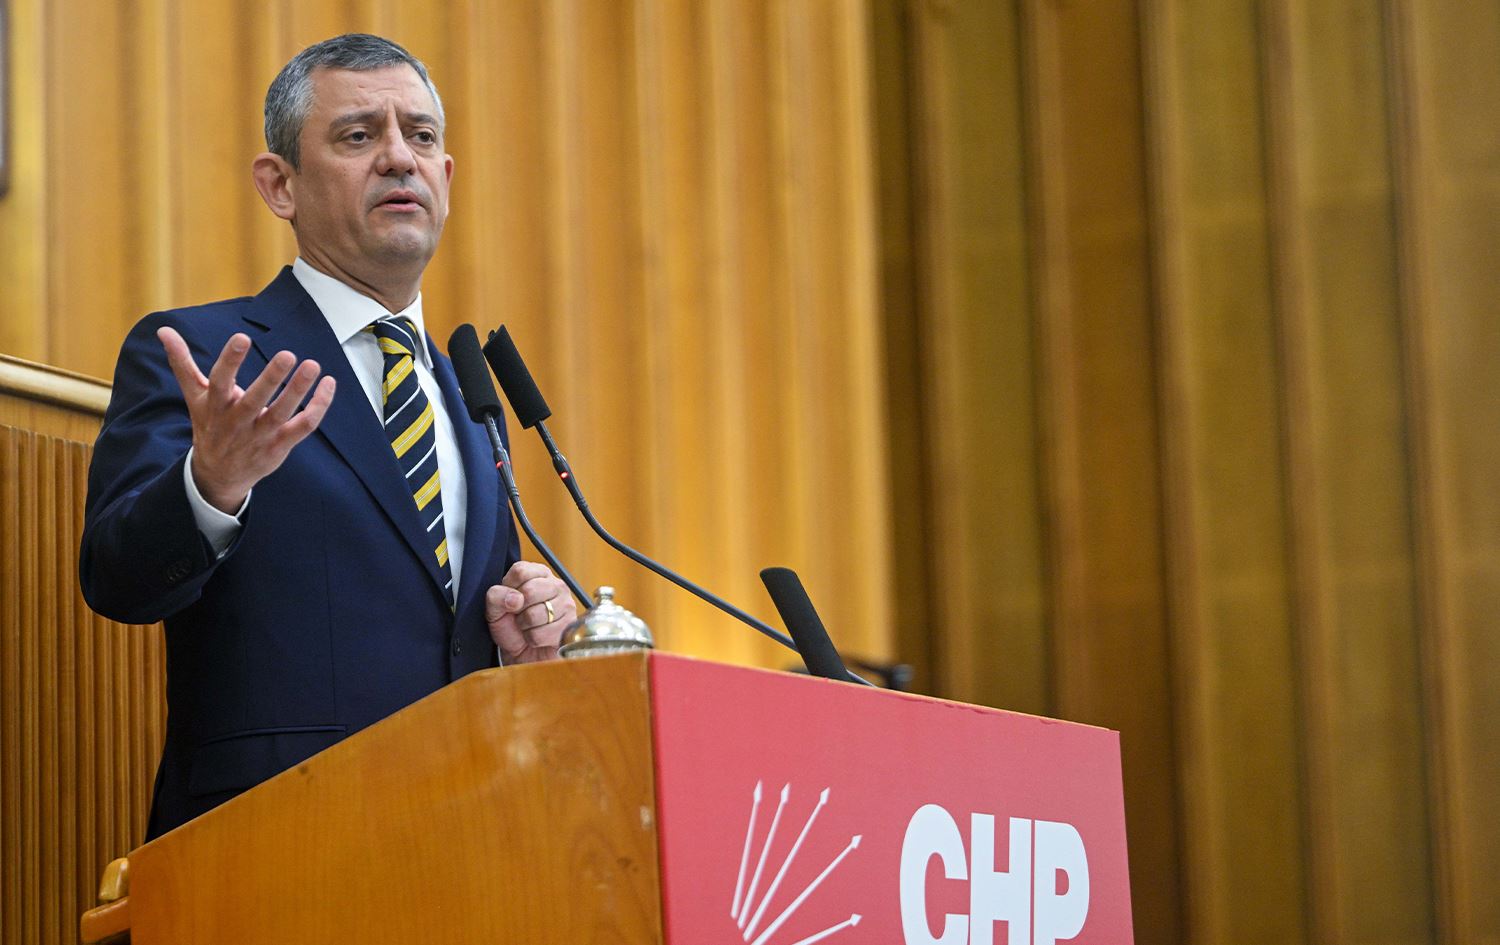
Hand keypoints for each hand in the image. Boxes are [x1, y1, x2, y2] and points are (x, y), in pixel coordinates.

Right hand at [159, 326, 335, 513]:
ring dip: (298, 391)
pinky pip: (302, 427)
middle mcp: (237, 421)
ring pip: (282, 414)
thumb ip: (182, 362)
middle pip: (254, 400)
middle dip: (271, 378)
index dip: (230, 360)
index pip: (220, 380)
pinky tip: (328, 384)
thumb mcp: (194, 395)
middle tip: (288, 354)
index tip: (242, 337)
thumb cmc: (209, 424)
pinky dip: (318, 408)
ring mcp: (260, 435)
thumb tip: (163, 330)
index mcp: (215, 405)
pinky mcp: (279, 446)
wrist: (218, 474)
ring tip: (313, 366)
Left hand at [486, 561, 574, 662]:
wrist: (522, 653)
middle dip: (518, 609)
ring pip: (535, 615)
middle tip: (519, 614)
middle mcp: (556, 585)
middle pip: (530, 591)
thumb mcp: (494, 609)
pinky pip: (540, 634)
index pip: (520, 571)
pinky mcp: (569, 625)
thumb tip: (516, 598)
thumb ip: (496, 596)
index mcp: (537, 573)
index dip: (508, 588)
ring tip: (528, 626)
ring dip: (524, 626)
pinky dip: (532, 639)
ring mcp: (566, 604)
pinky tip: (536, 636)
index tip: (509, 599)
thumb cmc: (510, 626)